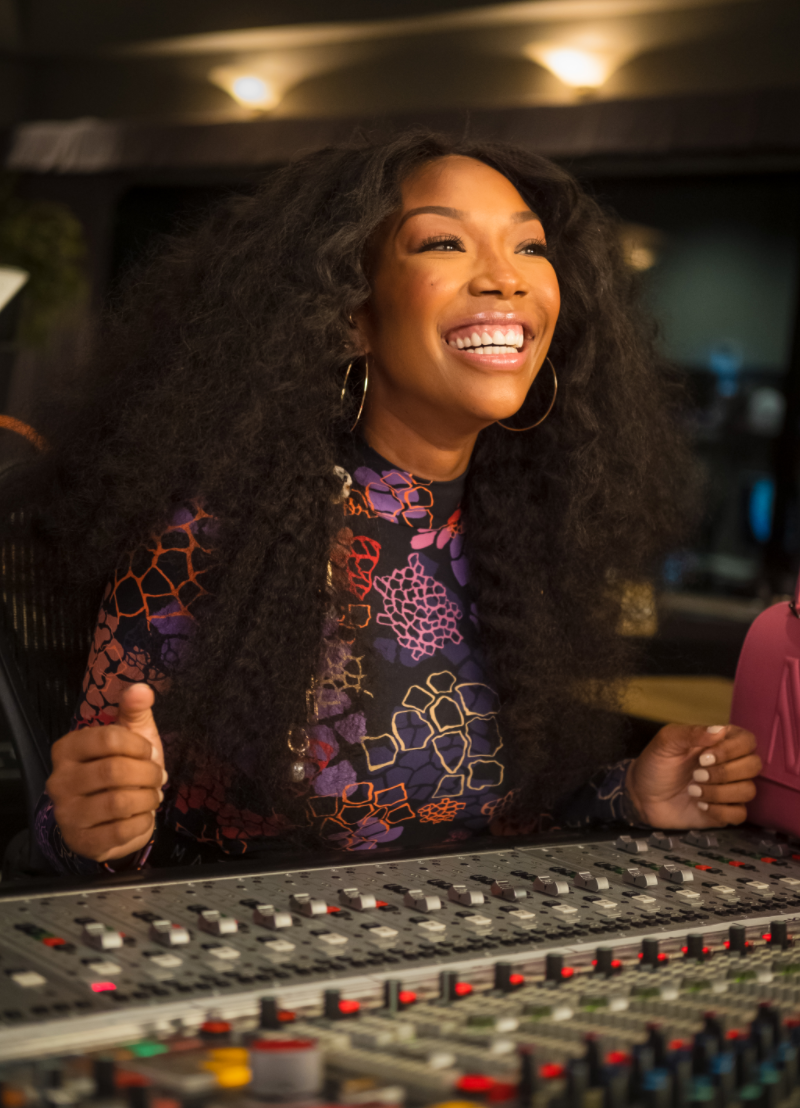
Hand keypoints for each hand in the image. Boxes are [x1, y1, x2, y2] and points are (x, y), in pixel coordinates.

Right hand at [46, 684, 165, 861]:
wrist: (110, 817)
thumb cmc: (121, 768)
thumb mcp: (130, 735)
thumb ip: (134, 710)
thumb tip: (142, 688)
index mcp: (67, 748)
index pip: (109, 738)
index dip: (139, 745)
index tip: (147, 752)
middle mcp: (59, 780)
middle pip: (115, 771)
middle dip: (148, 774)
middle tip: (157, 777)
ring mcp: (67, 813)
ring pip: (120, 802)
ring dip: (148, 798)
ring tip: (151, 795)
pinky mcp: (82, 841)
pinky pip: (122, 830)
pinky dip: (143, 822)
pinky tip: (142, 815)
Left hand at [626, 723, 760, 828]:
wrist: (641, 795)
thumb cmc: (655, 764)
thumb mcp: (666, 741)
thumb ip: (691, 732)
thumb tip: (719, 730)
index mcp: (719, 743)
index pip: (747, 741)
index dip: (732, 750)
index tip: (705, 756)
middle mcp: (729, 765)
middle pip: (754, 765)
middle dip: (724, 772)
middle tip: (697, 774)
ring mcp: (728, 789)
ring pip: (748, 790)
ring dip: (719, 792)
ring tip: (693, 790)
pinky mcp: (724, 811)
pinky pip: (740, 814)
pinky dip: (720, 810)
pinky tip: (701, 805)